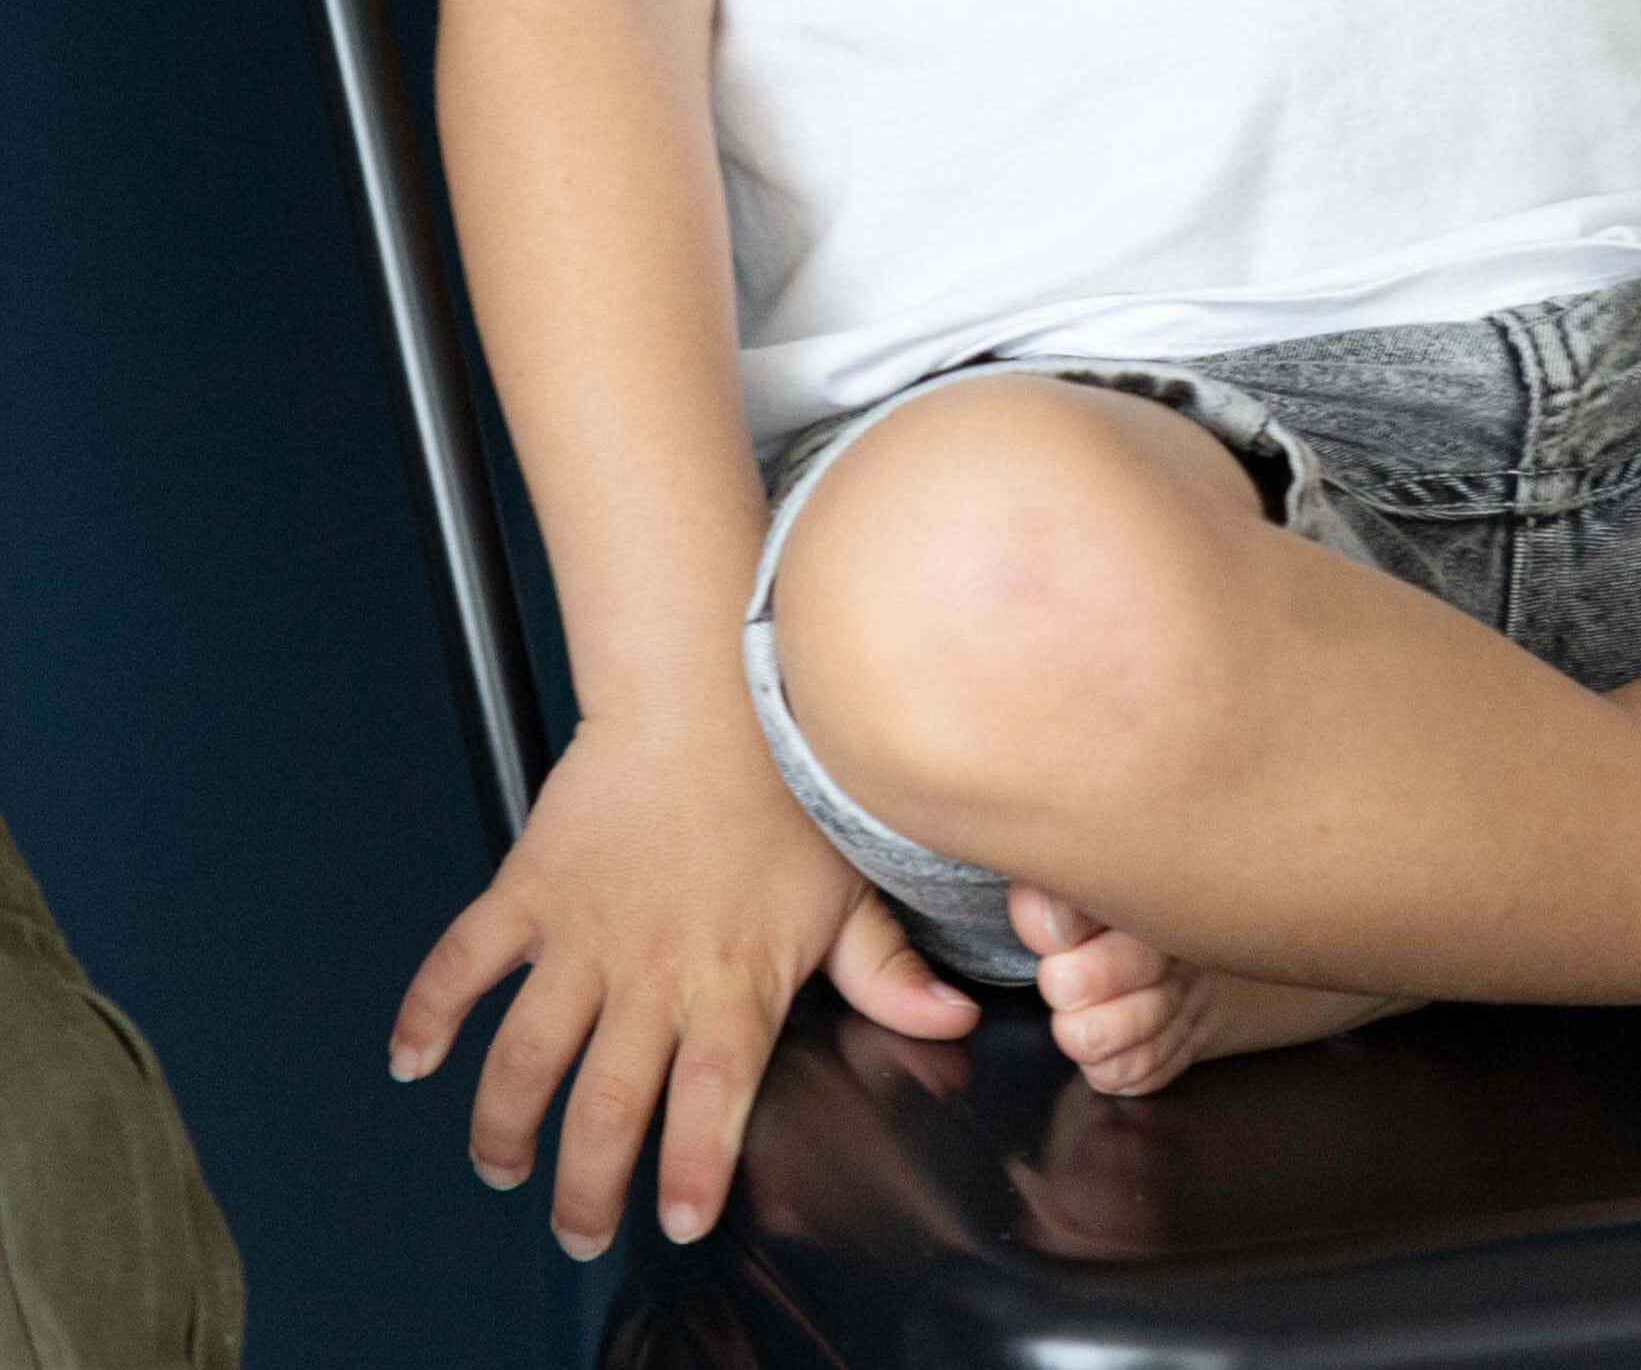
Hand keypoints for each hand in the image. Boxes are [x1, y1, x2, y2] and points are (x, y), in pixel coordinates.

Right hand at [387, 703, 976, 1257]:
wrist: (706, 684)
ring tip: (504, 1164)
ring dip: (504, 1124)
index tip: (682, 1221)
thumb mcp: (850, 882)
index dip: (692, 1169)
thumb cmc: (783, 779)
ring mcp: (582, 931)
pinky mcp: (530, 888)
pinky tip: (415, 1059)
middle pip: (606, 1104)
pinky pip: (465, 961)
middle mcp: (651, 967)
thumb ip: (888, 969)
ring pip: (525, 1055)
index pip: (711, 1097)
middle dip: (586, 1185)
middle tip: (581, 1229)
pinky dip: (428, 1014)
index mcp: (734, 975)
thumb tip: (952, 1020)